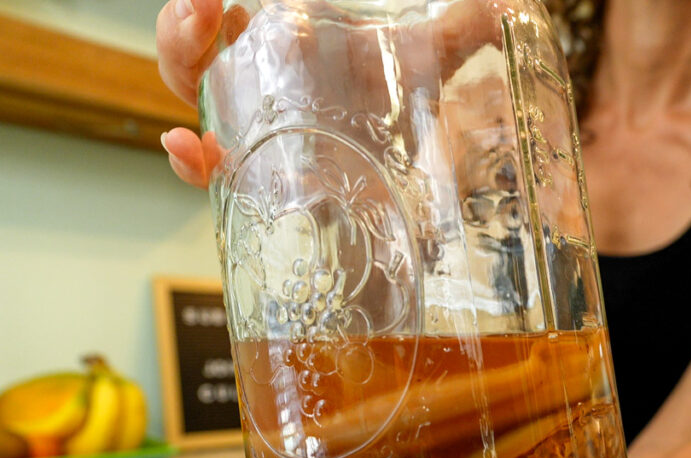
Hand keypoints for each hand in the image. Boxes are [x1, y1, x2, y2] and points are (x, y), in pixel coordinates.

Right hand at [155, 0, 498, 187]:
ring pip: (199, 102)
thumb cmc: (402, 123)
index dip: (208, 3)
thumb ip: (454, 37)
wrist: (408, 198)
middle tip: (197, 10)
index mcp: (296, 47)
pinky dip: (194, 161)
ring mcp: (260, 136)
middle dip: (184, 31)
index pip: (236, 16)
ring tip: (190, 47)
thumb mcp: (424, 69)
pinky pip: (215, 172)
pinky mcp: (263, 185)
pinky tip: (190, 146)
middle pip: (203, 53)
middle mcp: (268, 88)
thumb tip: (503, 8)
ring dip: (180, 71)